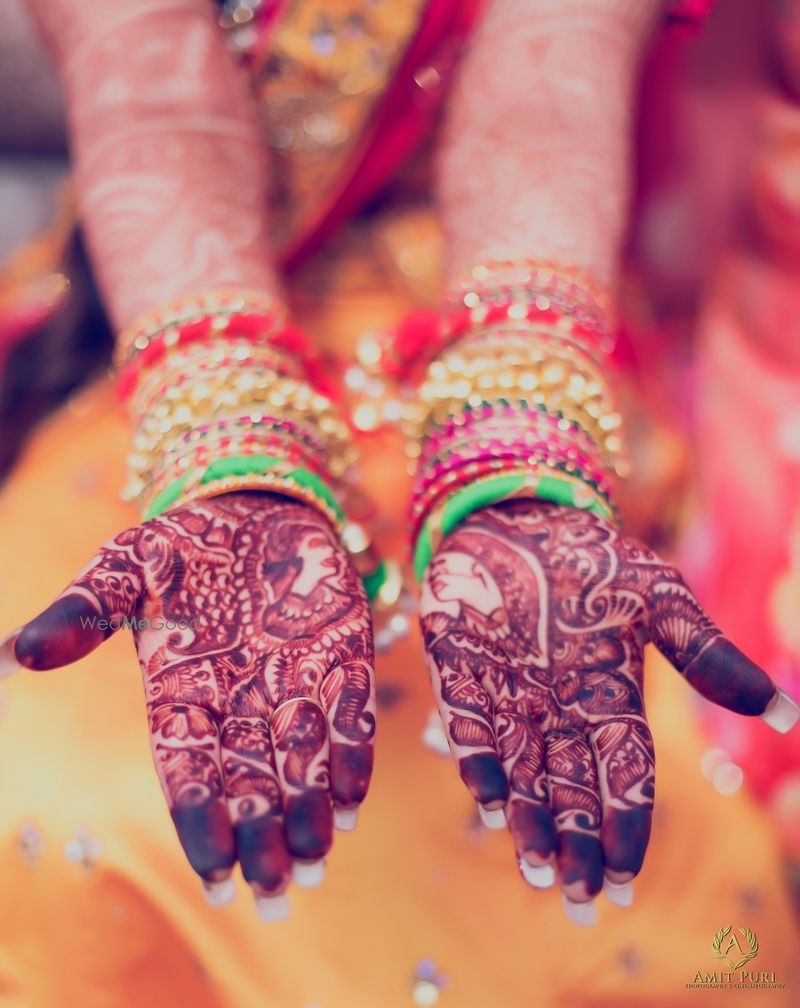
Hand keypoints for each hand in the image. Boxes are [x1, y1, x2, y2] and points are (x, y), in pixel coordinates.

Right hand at [0, 492, 374, 918]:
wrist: (256, 504)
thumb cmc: (185, 543)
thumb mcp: (124, 568)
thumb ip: (82, 612)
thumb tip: (17, 655)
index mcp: (182, 693)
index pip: (188, 770)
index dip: (200, 818)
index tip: (214, 869)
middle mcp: (239, 702)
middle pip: (250, 781)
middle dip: (262, 832)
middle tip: (275, 886)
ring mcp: (294, 683)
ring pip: (301, 760)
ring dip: (310, 808)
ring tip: (317, 854)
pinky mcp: (342, 656)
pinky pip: (349, 714)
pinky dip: (350, 754)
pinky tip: (353, 795)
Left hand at [419, 500, 797, 922]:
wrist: (520, 517)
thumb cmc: (594, 558)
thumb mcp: (660, 598)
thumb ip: (704, 651)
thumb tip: (780, 709)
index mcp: (609, 699)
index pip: (625, 777)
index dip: (626, 826)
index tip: (626, 879)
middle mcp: (558, 711)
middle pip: (571, 791)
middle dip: (577, 844)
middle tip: (580, 898)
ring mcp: (507, 695)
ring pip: (521, 773)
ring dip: (527, 819)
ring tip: (535, 867)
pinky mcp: (458, 670)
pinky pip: (466, 724)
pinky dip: (476, 758)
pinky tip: (486, 794)